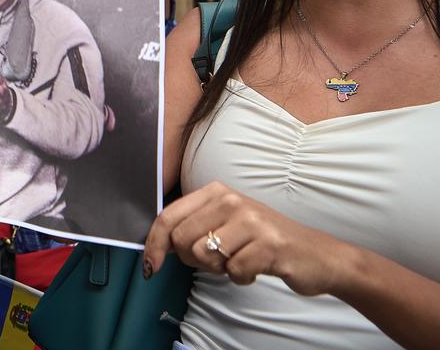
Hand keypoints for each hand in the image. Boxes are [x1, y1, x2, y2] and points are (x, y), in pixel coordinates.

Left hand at [144, 181, 342, 295]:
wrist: (318, 255)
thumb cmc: (264, 242)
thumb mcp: (226, 224)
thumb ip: (192, 227)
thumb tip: (156, 246)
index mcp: (216, 192)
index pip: (168, 217)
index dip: (153, 245)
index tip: (151, 266)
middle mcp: (231, 200)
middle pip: (181, 240)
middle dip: (193, 260)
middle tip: (218, 261)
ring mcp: (251, 220)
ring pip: (204, 255)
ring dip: (219, 269)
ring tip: (239, 260)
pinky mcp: (269, 244)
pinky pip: (234, 272)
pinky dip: (242, 278)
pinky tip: (257, 267)